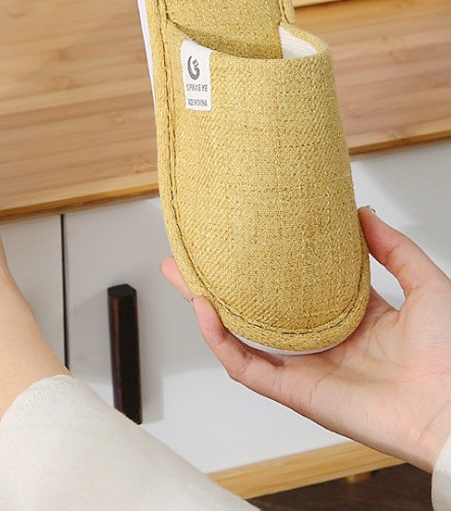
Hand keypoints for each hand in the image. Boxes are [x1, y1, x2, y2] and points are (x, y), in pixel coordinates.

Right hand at [162, 208, 450, 471]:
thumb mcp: (426, 284)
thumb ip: (393, 248)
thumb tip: (361, 213)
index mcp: (349, 320)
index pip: (292, 288)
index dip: (264, 264)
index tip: (243, 238)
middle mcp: (320, 343)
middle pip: (254, 309)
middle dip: (216, 282)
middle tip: (188, 256)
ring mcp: (304, 368)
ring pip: (239, 336)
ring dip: (204, 307)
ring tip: (179, 276)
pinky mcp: (295, 392)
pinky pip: (245, 366)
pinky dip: (219, 340)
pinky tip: (204, 309)